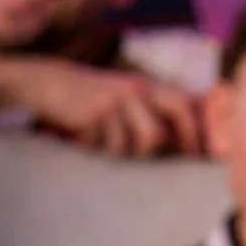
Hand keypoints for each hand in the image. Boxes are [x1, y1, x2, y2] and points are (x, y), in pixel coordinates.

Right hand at [7, 60, 204, 157]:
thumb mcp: (124, 96)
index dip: (194, 132)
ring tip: (101, 143)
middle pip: (155, 135)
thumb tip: (176, 142)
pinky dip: (92, 147)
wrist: (49, 82)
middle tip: (143, 163)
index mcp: (146, 86)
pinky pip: (101, 146)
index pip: (183, 106)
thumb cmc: (91, 96)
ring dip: (114, 151)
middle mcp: (133, 91)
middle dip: (149, 153)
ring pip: (126, 146)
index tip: (196, 155)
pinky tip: (82, 136)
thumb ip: (150, 112)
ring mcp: (112, 103)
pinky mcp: (90, 115)